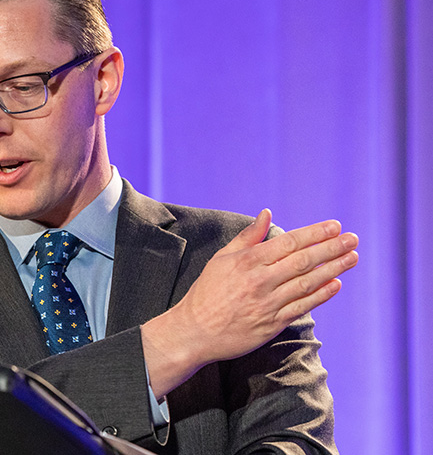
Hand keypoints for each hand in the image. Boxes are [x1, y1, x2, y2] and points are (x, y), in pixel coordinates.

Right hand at [141, 209, 358, 394]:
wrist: (194, 332)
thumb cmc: (206, 293)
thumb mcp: (221, 259)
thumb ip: (247, 237)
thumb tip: (267, 213)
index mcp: (247, 262)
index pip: (288, 242)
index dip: (314, 233)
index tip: (334, 226)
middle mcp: (260, 281)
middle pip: (303, 261)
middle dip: (331, 248)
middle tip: (352, 238)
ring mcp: (268, 304)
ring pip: (307, 283)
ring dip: (333, 269)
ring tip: (352, 257)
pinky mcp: (272, 324)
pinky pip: (302, 307)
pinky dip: (321, 295)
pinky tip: (336, 284)